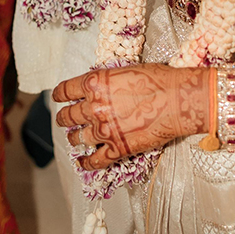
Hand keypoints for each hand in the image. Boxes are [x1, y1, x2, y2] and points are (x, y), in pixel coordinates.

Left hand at [52, 64, 208, 170]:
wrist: (176, 100)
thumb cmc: (157, 79)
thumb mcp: (125, 70)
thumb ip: (107, 81)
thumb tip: (100, 87)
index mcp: (94, 84)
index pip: (66, 90)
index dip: (59, 95)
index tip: (58, 98)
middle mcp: (94, 107)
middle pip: (68, 116)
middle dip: (64, 118)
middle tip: (65, 119)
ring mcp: (104, 130)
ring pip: (78, 138)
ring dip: (74, 138)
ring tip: (74, 138)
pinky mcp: (117, 149)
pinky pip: (95, 160)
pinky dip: (86, 163)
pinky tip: (82, 162)